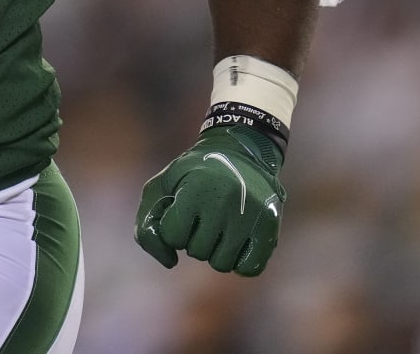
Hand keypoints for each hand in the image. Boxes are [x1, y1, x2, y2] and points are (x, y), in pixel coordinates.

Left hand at [134, 123, 286, 275]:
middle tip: (204, 214)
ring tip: (220, 225)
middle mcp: (225, 202)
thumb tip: (170, 262)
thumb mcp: (162, 186)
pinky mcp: (270, 226)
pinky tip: (237, 241)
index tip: (182, 207)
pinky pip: (250, 268)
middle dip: (195, 237)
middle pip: (198, 252)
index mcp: (196, 189)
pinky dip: (240, 262)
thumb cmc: (194, 174)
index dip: (173, 226)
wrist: (242, 150)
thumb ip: (148, 226)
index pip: (173, 236)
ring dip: (216, 251)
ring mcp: (251, 215)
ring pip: (223, 264)